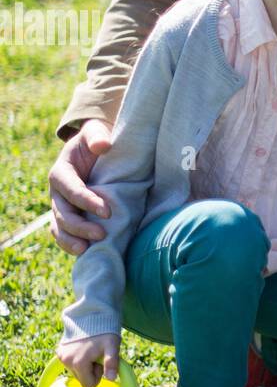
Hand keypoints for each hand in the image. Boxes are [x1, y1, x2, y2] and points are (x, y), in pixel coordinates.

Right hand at [49, 120, 113, 255]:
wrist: (98, 151)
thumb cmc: (98, 141)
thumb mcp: (96, 132)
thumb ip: (97, 136)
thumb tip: (103, 146)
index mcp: (61, 171)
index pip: (70, 188)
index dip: (86, 200)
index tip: (107, 211)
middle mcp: (58, 192)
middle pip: (62, 213)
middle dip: (80, 225)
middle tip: (101, 234)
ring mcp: (62, 207)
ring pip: (59, 228)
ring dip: (71, 240)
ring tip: (86, 250)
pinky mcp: (70, 217)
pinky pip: (65, 235)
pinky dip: (71, 245)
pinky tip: (85, 254)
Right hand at [56, 333, 119, 386]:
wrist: (93, 314)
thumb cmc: (105, 331)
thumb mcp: (112, 346)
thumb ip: (111, 363)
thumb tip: (112, 378)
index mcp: (78, 363)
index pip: (88, 386)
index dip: (98, 376)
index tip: (101, 362)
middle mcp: (66, 361)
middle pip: (81, 378)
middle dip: (91, 370)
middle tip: (97, 355)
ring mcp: (61, 356)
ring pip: (76, 371)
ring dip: (85, 364)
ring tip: (91, 350)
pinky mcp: (59, 351)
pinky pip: (70, 363)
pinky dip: (78, 359)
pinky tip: (84, 347)